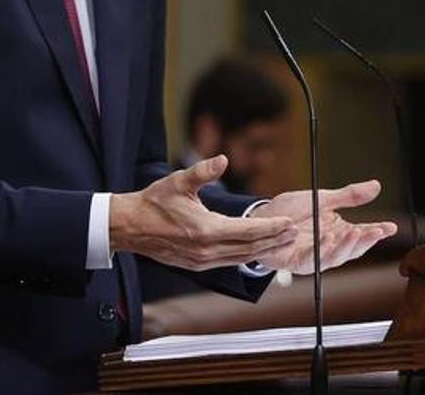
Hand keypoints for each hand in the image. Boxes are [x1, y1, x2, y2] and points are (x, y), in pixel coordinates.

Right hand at [110, 155, 297, 270]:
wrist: (130, 227)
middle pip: (250, 248)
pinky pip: (229, 261)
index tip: (288, 223)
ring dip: (263, 250)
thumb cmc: (153, 202)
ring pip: (241, 258)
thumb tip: (223, 159)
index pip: (248, 231)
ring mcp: (202, 261)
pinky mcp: (197, 265)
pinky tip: (255, 249)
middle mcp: (207, 250)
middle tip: (294, 234)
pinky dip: (246, 255)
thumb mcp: (178, 182)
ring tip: (281, 242)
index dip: (271, 228)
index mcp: (205, 230)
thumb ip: (203, 171)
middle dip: (274, 241)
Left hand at [249, 180, 397, 274]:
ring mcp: (314, 256)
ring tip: (354, 231)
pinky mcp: (297, 261)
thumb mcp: (321, 199)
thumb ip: (348, 196)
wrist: (261, 219)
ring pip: (335, 257)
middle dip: (365, 240)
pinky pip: (311, 259)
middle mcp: (329, 247)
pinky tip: (327, 238)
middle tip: (375, 230)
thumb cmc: (290, 211)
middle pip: (352, 249)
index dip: (377, 232)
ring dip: (345, 246)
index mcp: (337, 232)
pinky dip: (320, 249)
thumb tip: (377, 185)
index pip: (363, 234)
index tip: (391, 226)